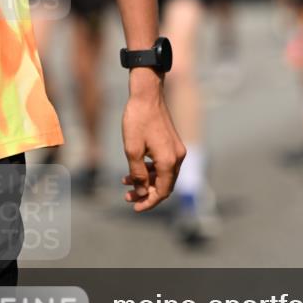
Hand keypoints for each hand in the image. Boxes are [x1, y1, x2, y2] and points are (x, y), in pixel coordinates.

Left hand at [121, 69, 185, 211]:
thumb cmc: (137, 120)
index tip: (135, 207)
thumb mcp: (132, 150)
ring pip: (164, 174)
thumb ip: (137, 174)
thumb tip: (142, 192)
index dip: (149, 202)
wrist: (147, 95)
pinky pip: (164, 164)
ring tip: (125, 182)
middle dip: (146, 193)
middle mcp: (177, 156)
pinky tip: (135, 168)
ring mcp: (176, 149)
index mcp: (168, 160)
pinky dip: (151, 170)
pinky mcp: (172, 143)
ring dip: (147, 181)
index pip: (163, 191)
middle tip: (127, 197)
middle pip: (165, 185)